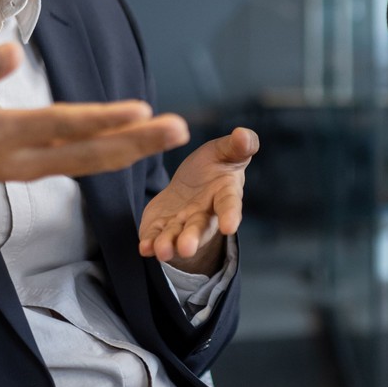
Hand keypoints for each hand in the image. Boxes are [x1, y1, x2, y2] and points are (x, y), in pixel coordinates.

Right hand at [0, 43, 188, 200]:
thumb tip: (12, 50)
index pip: (59, 125)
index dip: (101, 119)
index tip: (140, 110)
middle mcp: (21, 159)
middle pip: (88, 153)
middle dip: (137, 141)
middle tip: (180, 128)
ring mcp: (30, 169)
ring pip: (90, 162)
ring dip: (134, 149)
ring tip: (172, 133)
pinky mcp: (34, 169)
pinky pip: (81, 164)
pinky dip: (114, 154)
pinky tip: (140, 143)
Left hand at [138, 126, 257, 273]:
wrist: (193, 184)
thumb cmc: (215, 165)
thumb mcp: (225, 152)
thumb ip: (237, 146)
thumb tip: (244, 135)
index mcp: (225, 194)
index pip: (229, 205)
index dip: (230, 215)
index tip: (230, 227)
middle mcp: (204, 214)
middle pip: (199, 228)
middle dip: (192, 239)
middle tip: (186, 248)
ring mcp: (182, 224)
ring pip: (175, 236)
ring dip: (168, 244)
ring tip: (161, 251)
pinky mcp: (161, 226)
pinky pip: (155, 235)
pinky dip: (150, 242)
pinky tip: (144, 248)